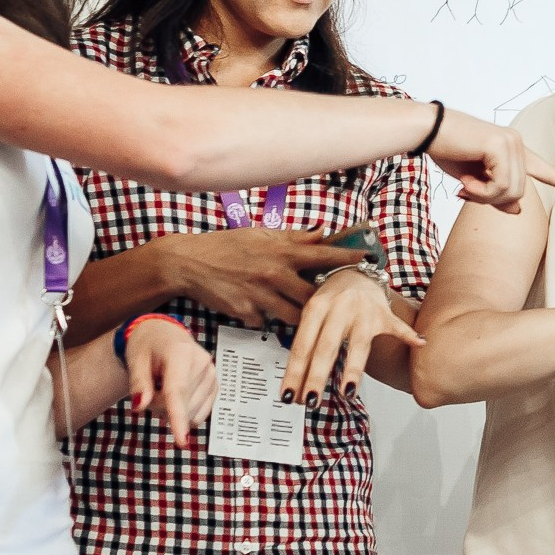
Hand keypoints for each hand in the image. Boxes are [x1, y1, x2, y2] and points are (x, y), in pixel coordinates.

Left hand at [124, 316, 217, 448]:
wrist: (164, 335)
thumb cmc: (148, 346)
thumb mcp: (135, 361)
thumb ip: (138, 384)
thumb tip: (140, 406)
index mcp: (181, 353)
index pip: (178, 391)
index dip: (178, 418)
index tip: (182, 442)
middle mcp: (202, 363)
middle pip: (182, 406)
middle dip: (160, 407)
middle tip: (150, 390)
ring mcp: (212, 375)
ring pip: (192, 413)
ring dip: (173, 411)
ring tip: (164, 390)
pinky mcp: (216, 386)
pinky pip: (200, 414)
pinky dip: (185, 412)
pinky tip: (178, 396)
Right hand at [156, 228, 365, 328]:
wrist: (187, 263)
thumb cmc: (224, 246)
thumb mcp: (260, 235)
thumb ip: (293, 238)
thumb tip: (321, 233)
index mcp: (280, 252)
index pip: (324, 255)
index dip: (348, 257)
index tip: (367, 259)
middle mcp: (274, 274)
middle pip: (315, 295)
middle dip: (324, 299)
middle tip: (331, 297)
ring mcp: (260, 296)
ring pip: (295, 315)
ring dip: (300, 313)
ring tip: (298, 308)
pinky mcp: (246, 313)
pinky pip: (267, 321)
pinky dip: (268, 317)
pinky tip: (262, 308)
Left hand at [280, 266, 421, 404]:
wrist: (355, 272)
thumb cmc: (331, 298)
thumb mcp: (311, 313)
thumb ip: (307, 343)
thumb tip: (296, 383)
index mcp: (316, 308)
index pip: (302, 346)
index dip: (295, 373)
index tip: (289, 396)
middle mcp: (339, 308)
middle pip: (326, 348)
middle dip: (317, 376)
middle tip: (311, 400)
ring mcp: (363, 312)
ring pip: (358, 343)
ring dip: (352, 369)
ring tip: (347, 391)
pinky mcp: (383, 314)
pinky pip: (396, 326)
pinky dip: (408, 335)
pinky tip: (419, 344)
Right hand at [425, 108, 554, 212]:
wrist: (427, 130)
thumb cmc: (449, 150)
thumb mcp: (475, 180)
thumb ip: (497, 194)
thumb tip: (517, 210)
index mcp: (516, 151)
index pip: (546, 171)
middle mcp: (518, 144)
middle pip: (520, 192)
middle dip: (492, 200)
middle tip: (468, 191)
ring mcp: (512, 142)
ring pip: (511, 191)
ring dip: (484, 196)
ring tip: (466, 183)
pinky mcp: (501, 144)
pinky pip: (500, 185)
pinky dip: (481, 190)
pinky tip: (467, 180)